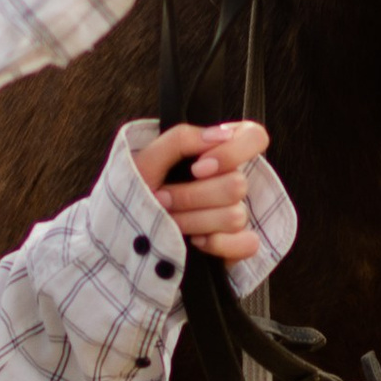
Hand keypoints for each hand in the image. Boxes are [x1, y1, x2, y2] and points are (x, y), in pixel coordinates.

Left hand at [135, 120, 269, 266]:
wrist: (126, 228)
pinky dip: (217, 244)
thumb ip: (182, 138)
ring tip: (170, 220)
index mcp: (219, 152)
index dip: (232, 153)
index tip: (198, 168)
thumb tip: (219, 136)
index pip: (255, 137)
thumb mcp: (149, 158)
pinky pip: (248, 244)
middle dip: (191, 196)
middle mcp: (232, 180)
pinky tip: (194, 241)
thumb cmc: (138, 188)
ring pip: (235, 216)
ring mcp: (237, 213)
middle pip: (238, 184)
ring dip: (193, 221)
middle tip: (162, 198)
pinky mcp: (238, 244)